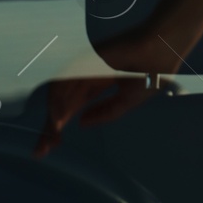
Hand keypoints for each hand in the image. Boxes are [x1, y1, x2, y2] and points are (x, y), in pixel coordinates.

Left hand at [31, 23, 189, 158]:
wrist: (160, 52)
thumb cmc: (150, 72)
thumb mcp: (127, 101)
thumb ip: (105, 112)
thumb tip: (81, 123)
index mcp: (98, 82)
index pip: (74, 105)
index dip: (62, 123)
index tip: (52, 146)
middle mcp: (87, 76)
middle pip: (62, 103)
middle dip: (50, 127)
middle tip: (42, 150)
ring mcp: (83, 68)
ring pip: (59, 94)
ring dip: (52, 117)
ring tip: (51, 137)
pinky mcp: (83, 60)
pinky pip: (64, 81)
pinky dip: (58, 101)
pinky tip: (58, 119)